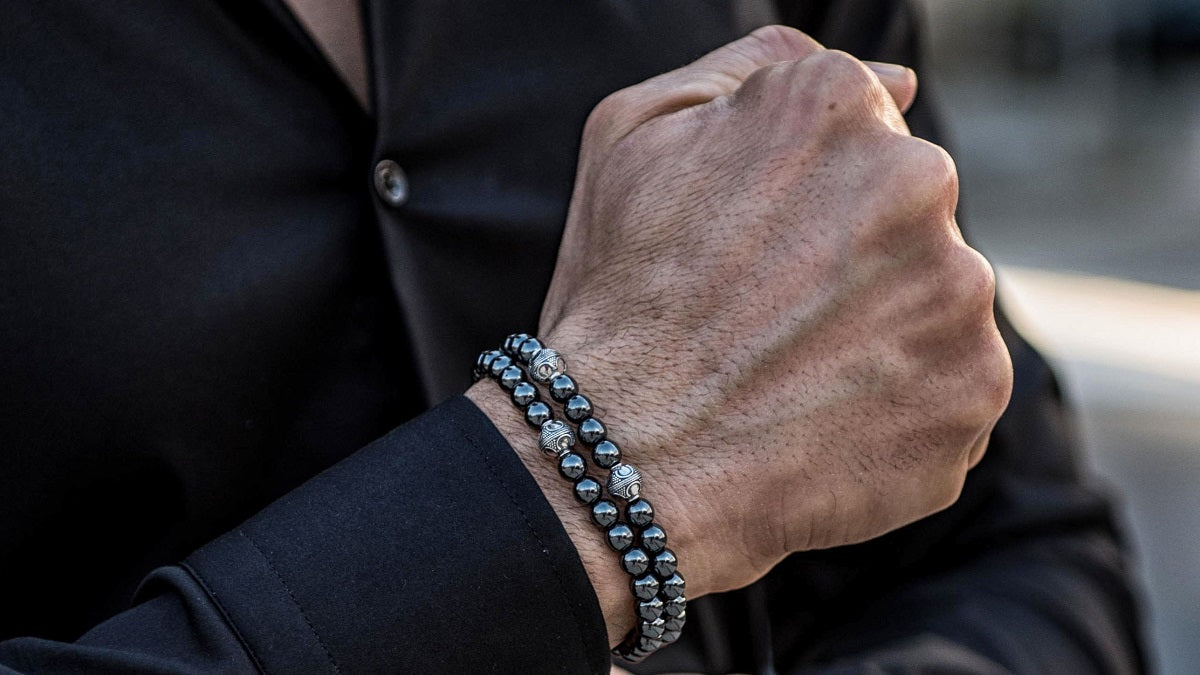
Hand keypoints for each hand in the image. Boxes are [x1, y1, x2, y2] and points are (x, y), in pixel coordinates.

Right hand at [470, 25, 1010, 644]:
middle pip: (909, 213)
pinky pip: (952, 386)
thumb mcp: (634, 135)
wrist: (621, 462)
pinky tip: (824, 424)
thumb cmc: (614, 299)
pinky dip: (903, 407)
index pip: (864, 131)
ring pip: (938, 299)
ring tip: (791, 378)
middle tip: (768, 321)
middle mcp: (915, 183)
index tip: (755, 253)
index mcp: (833, 107)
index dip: (804, 198)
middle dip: (853, 259)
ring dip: (882, 331)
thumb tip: (898, 81)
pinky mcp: (975, 392)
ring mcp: (956, 293)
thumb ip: (757, 68)